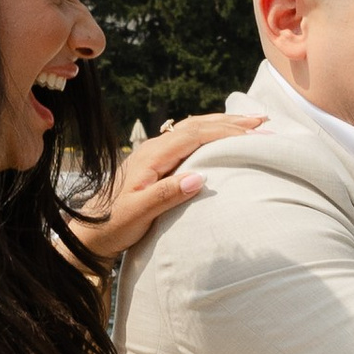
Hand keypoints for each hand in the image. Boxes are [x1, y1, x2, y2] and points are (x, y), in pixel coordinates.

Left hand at [66, 111, 251, 266]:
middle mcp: (154, 148)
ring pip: (193, 128)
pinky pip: (188, 139)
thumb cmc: (112, 225)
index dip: (226, 132)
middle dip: (231, 122)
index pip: (195, 135)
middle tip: (263, 122)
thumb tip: (200, 178)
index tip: (255, 135)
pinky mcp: (157, 162)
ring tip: (251, 123)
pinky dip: (210, 133)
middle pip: (197, 125)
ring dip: (223, 124)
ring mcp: (155, 153)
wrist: (89, 231)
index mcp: (152, 155)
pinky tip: (222, 136)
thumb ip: (166, 195)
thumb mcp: (138, 214)